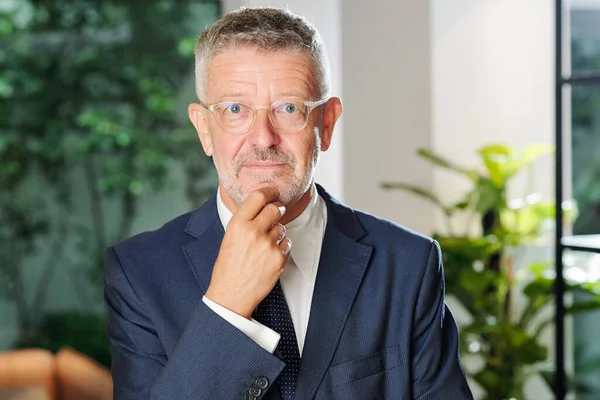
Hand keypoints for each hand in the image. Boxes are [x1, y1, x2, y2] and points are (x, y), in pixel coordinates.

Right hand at [205, 187, 291, 318]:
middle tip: (275, 213)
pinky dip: (281, 247)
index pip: (258, 197)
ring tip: (264, 245)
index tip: (273, 192)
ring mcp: (268, 245)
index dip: (268, 191)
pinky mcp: (279, 258)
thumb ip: (245, 220)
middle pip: (275, 208)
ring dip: (277, 232)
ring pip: (282, 227)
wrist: (231, 295)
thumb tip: (263, 204)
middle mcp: (253, 232)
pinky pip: (287, 243)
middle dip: (277, 209)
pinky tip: (269, 256)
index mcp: (237, 224)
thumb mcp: (229, 237)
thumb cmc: (228, 266)